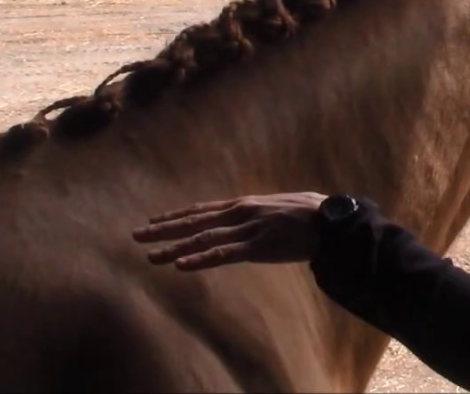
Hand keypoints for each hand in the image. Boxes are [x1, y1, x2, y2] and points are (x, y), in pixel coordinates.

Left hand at [133, 191, 327, 270]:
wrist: (333, 222)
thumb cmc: (315, 213)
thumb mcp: (283, 206)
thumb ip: (265, 211)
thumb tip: (259, 215)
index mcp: (247, 204)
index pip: (203, 210)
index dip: (177, 216)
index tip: (155, 220)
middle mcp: (242, 213)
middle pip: (195, 222)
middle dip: (164, 229)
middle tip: (137, 235)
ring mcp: (248, 230)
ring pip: (203, 240)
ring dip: (174, 248)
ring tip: (150, 256)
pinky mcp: (258, 247)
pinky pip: (223, 255)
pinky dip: (200, 260)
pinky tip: (180, 266)